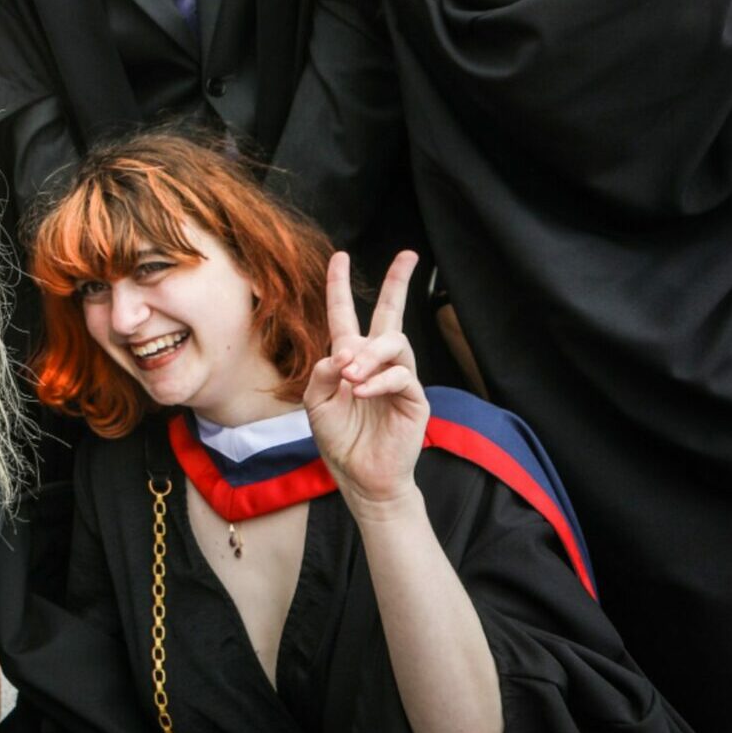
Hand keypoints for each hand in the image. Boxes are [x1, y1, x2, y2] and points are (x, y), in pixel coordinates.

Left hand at [304, 250, 428, 512]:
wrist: (361, 477)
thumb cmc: (339, 440)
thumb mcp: (316, 405)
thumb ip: (320, 375)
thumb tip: (338, 353)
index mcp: (350, 359)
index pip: (345, 315)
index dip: (340, 286)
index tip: (340, 256)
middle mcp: (376, 363)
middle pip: (391, 314)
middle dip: (398, 283)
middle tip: (408, 255)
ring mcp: (399, 378)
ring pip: (395, 343)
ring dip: (370, 354)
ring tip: (350, 375)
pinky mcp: (414, 398)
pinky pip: (401, 376)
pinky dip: (378, 380)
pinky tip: (361, 390)